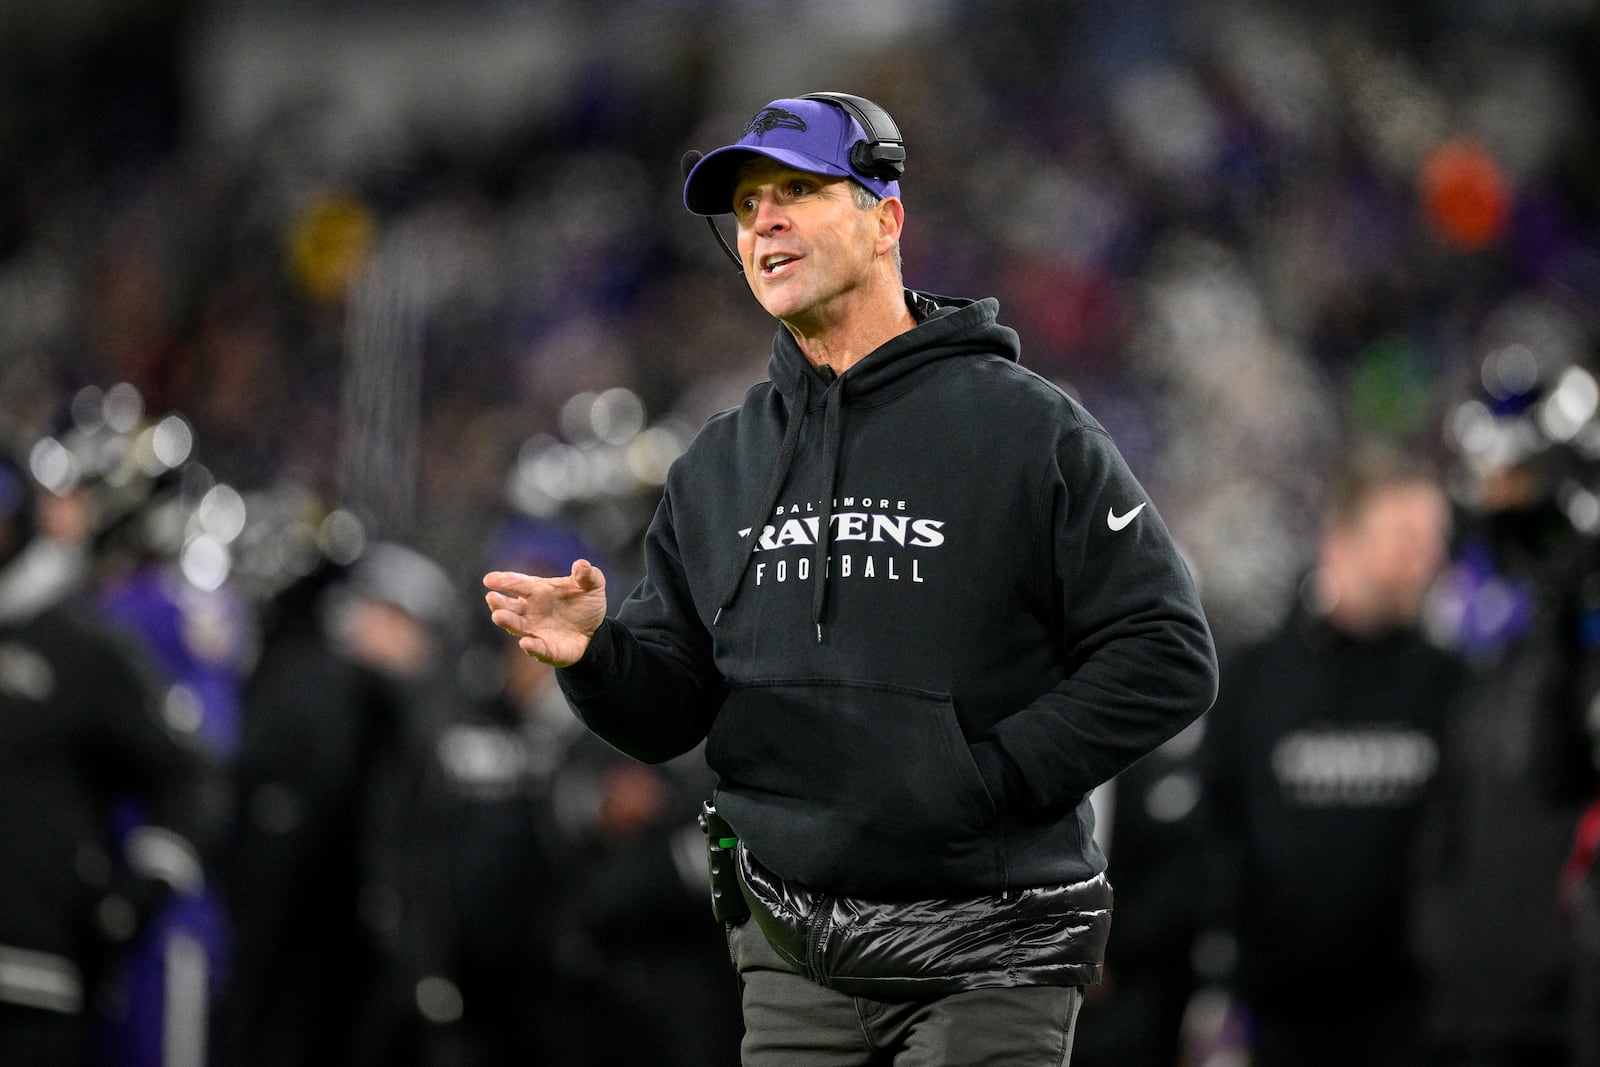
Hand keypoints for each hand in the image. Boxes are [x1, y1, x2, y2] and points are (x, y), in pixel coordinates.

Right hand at [483, 560, 607, 666]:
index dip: (504, 581)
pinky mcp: (547, 650)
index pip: (519, 584)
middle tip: (491, 597)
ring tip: (498, 616)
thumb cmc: (586, 604)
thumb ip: (588, 575)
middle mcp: (531, 611)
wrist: (596, 632)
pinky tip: (525, 642)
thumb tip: (581, 565)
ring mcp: (536, 631)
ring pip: (517, 627)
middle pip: (510, 606)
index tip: (489, 579)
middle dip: (499, 603)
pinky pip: (537, 649)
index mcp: (538, 591)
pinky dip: (531, 647)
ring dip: (507, 622)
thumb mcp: (593, 585)